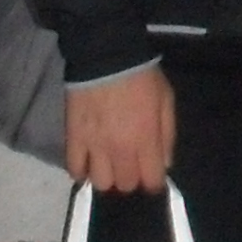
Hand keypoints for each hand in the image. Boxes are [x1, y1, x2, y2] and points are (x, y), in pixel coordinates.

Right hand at [65, 64, 175, 194]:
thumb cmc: (142, 77)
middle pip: (125, 185)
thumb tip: (164, 164)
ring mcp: (95, 146)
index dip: (153, 182)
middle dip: (131, 178)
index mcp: (146, 140)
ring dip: (107, 177)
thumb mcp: (166, 101)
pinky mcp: (74, 138)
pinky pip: (74, 168)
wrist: (107, 56)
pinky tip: (88, 162)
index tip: (152, 176)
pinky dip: (81, 171)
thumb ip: (167, 136)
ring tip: (108, 165)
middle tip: (130, 165)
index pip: (151, 181)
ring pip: (101, 183)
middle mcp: (120, 150)